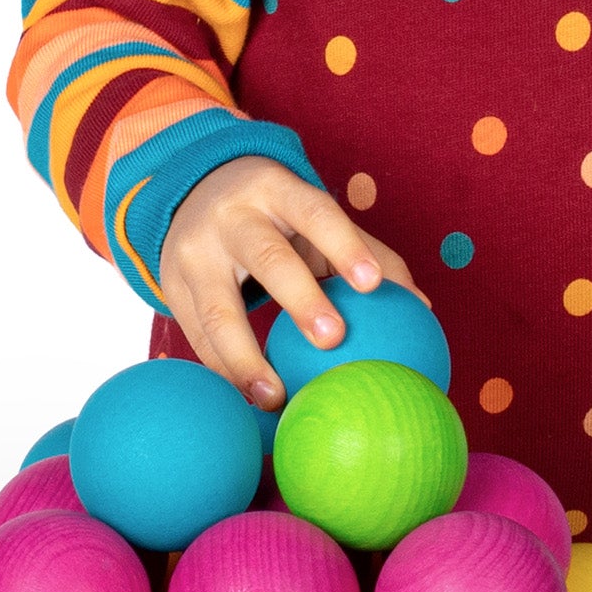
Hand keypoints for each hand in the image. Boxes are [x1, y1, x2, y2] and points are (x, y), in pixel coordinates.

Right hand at [159, 158, 418, 409]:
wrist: (190, 189)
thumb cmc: (275, 215)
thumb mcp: (312, 217)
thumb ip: (364, 252)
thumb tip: (421, 308)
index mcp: (276, 190)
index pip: (315, 212)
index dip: (344, 245)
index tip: (372, 284)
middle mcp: (231, 217)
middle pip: (266, 256)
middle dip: (300, 298)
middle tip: (333, 341)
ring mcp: (193, 251)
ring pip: (217, 309)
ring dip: (246, 359)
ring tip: (277, 399)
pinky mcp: (170, 286)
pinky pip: (197, 336)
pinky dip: (223, 371)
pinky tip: (249, 401)